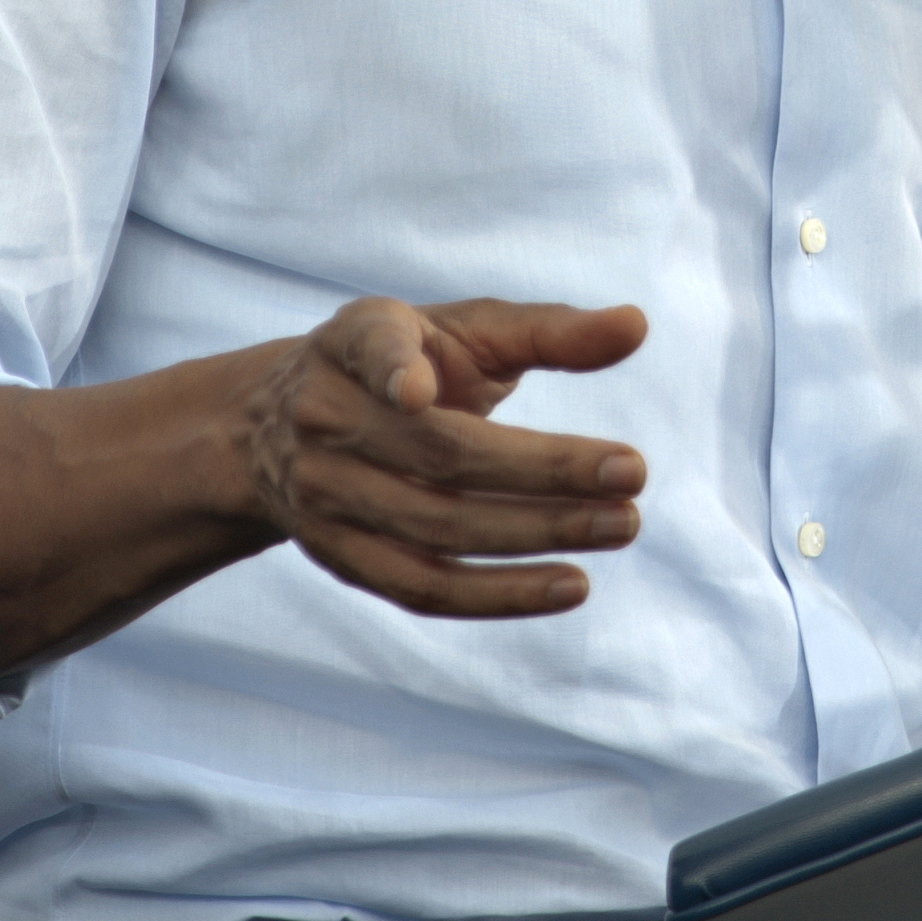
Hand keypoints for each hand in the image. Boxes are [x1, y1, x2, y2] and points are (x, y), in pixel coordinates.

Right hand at [231, 298, 652, 618]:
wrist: (284, 427)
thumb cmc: (410, 363)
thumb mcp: (462, 331)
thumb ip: (548, 330)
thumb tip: (637, 325)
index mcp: (355, 343)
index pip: (371, 352)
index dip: (391, 369)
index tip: (418, 389)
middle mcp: (327, 417)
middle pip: (439, 456)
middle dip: (542, 471)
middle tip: (633, 474)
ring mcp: (325, 495)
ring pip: (435, 530)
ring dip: (536, 534)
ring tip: (622, 526)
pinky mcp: (338, 556)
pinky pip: (421, 589)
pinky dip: (499, 595)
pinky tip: (570, 585)